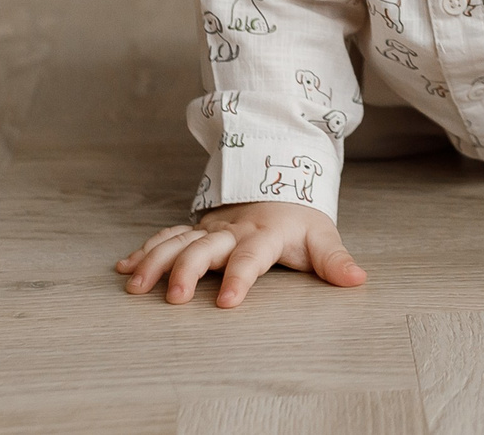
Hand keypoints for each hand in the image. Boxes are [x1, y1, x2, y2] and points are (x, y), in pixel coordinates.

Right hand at [115, 201, 366, 307]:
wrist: (280, 182)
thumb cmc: (300, 219)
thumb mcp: (322, 237)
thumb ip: (335, 261)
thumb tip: (358, 279)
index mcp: (265, 234)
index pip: (251, 257)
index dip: (240, 277)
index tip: (228, 303)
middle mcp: (233, 230)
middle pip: (205, 248)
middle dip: (187, 271)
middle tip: (174, 299)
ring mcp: (211, 228)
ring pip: (178, 241)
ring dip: (155, 261)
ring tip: (134, 285)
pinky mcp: (196, 229)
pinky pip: (167, 236)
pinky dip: (145, 251)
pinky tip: (125, 268)